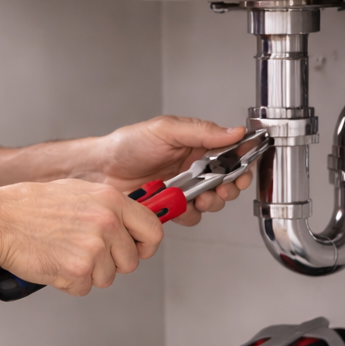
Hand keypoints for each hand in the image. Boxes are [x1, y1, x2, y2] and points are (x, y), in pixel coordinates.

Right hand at [0, 180, 162, 295]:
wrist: (1, 221)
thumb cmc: (32, 207)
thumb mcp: (79, 193)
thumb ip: (109, 208)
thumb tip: (129, 223)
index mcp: (111, 201)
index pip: (153, 230)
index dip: (146, 246)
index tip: (139, 249)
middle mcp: (107, 223)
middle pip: (131, 262)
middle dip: (111, 264)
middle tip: (86, 253)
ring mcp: (93, 247)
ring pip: (107, 278)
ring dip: (87, 273)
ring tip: (64, 253)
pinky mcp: (78, 270)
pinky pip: (84, 288)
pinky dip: (69, 282)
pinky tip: (55, 262)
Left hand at [85, 115, 253, 225]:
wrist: (100, 170)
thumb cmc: (127, 145)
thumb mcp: (166, 130)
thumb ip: (201, 131)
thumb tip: (234, 131)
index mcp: (196, 144)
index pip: (230, 153)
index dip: (242, 162)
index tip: (243, 169)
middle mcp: (193, 167)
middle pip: (227, 181)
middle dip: (230, 187)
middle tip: (224, 188)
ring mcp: (183, 189)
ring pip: (212, 201)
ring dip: (212, 202)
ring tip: (201, 198)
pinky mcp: (172, 207)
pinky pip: (190, 216)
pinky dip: (188, 214)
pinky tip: (178, 206)